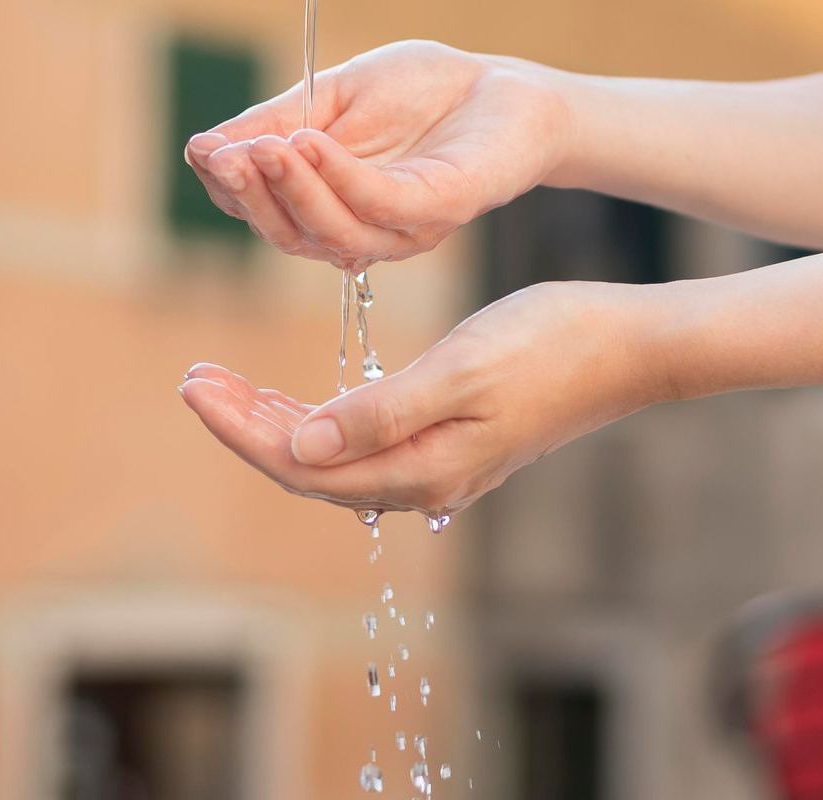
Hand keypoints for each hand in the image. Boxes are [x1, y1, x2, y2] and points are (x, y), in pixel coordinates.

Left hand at [178, 281, 660, 516]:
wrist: (627, 346)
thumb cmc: (552, 344)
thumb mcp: (462, 369)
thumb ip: (381, 413)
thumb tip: (301, 446)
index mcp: (422, 466)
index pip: (303, 463)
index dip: (242, 429)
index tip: (195, 386)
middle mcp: (426, 478)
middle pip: (311, 467)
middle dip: (248, 426)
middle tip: (197, 379)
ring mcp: (443, 463)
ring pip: (336, 458)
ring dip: (279, 425)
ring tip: (231, 389)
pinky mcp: (456, 441)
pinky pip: (367, 444)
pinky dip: (324, 421)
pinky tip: (307, 402)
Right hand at [183, 40, 570, 266]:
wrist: (504, 84)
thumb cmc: (423, 91)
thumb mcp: (334, 96)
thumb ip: (277, 122)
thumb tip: (202, 148)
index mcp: (330, 205)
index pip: (265, 211)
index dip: (230, 186)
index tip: (204, 149)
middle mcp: (363, 229)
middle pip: (291, 234)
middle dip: (251, 196)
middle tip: (222, 156)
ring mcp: (404, 227)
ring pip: (332, 231)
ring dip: (290, 189)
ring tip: (262, 147)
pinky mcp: (441, 208)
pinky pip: (381, 206)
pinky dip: (340, 177)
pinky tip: (310, 143)